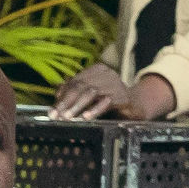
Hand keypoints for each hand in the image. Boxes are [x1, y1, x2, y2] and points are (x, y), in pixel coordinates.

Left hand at [50, 61, 176, 120]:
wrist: (135, 105)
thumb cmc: (109, 100)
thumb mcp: (91, 95)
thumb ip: (76, 92)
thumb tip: (56, 95)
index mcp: (96, 70)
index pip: (75, 81)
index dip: (62, 95)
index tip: (52, 109)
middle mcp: (105, 73)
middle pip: (81, 86)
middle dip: (66, 102)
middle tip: (56, 115)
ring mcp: (115, 83)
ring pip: (91, 93)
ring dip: (77, 106)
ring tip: (67, 117)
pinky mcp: (122, 96)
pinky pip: (105, 102)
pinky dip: (94, 110)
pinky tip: (86, 117)